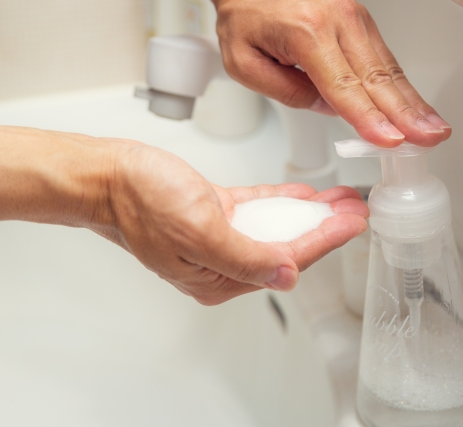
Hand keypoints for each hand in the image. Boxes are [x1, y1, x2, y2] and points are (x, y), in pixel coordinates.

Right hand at [0, 120, 367, 305]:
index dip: (325, 240)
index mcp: (219, 277)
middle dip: (324, 229)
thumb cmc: (141, 201)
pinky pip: (256, 210)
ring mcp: (216, 238)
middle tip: (357, 210)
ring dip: (308, 213)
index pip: (287, 259)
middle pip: (286, 245)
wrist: (106, 175)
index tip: (354, 222)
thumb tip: (287, 274)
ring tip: (340, 200)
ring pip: (275, 227)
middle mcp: (220, 262)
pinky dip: (281, 202)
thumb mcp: (198, 231)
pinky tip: (305, 195)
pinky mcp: (212, 213)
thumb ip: (246, 257)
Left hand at [212, 0, 451, 146]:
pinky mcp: (358, 19)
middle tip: (428, 138)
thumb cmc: (244, 16)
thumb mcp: (244, 63)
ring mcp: (352, 17)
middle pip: (377, 77)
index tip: (389, 140)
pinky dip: (401, 84)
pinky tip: (413, 103)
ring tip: (431, 128)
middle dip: (406, 114)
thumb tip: (327, 109)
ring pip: (388, 67)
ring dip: (412, 101)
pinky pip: (384, 56)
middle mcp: (337, 20)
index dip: (368, 118)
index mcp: (306, 32)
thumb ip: (285, 90)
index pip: (343, 87)